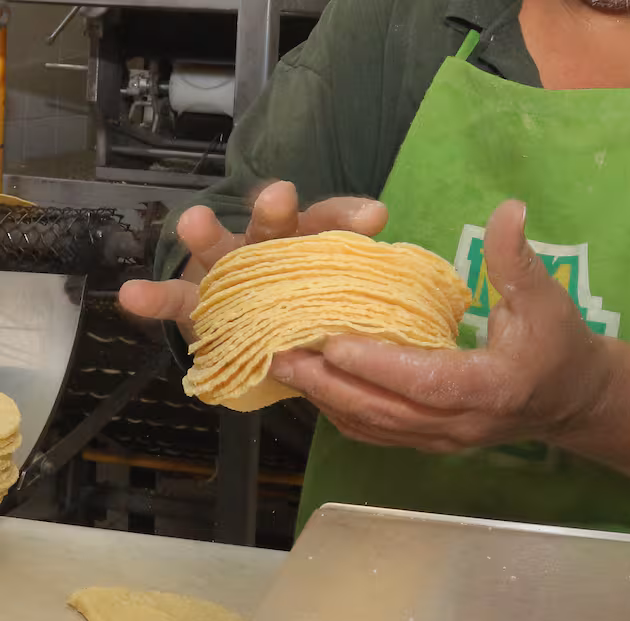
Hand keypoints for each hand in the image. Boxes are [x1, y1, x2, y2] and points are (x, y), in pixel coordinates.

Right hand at [119, 180, 387, 341]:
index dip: (351, 219)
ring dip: (206, 235)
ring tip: (193, 221)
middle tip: (279, 196)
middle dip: (276, 211)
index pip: (334, 224)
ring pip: (222, 250)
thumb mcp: (340, 304)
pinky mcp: (196, 302)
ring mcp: (230, 272)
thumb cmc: (307, 308)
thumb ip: (363, 301)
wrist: (259, 333)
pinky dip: (155, 297)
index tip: (373, 218)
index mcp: (312, 245)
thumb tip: (414, 314)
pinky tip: (134, 294)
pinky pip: (175, 299)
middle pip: (276, 227)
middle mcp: (270, 248)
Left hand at [270, 199, 614, 453]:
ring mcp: (445, 440)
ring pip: (375, 427)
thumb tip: (507, 210)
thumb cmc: (560, 346)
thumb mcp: (547, 298)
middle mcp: (463, 424)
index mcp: (493, 388)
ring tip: (282, 366)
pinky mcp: (432, 442)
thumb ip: (517, 259)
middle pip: (386, 412)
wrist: (572, 400)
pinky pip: (379, 431)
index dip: (379, 364)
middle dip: (329, 384)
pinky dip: (343, 409)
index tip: (332, 340)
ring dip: (326, 399)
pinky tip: (316, 384)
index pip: (428, 381)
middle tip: (279, 353)